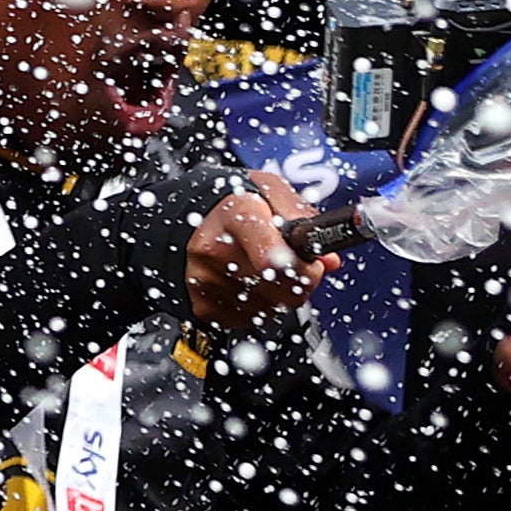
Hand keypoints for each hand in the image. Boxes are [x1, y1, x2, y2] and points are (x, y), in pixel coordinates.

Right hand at [187, 169, 333, 340]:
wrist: (183, 224)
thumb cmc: (230, 205)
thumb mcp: (268, 190)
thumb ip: (301, 217)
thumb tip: (327, 257)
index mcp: (236, 214)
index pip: (273, 256)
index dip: (302, 267)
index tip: (313, 264)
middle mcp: (215, 250)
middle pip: (281, 288)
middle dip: (301, 280)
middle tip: (293, 262)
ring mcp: (207, 281)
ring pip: (272, 309)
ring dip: (279, 294)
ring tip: (263, 268)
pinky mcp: (204, 307)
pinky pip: (251, 320)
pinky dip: (258, 305)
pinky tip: (247, 283)